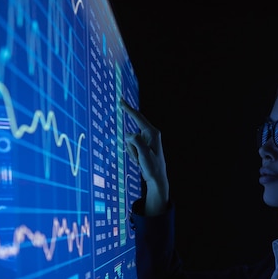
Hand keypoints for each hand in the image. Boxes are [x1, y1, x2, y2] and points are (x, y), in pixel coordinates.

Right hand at [119, 98, 168, 214]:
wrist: (156, 178)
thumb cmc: (152, 167)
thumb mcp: (144, 154)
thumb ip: (136, 141)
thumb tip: (129, 134)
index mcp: (152, 133)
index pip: (138, 117)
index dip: (128, 108)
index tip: (121, 100)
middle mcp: (150, 134)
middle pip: (131, 134)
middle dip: (131, 147)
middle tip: (139, 159)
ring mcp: (147, 139)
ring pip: (129, 141)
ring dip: (132, 151)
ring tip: (140, 160)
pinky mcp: (143, 145)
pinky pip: (131, 146)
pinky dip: (132, 153)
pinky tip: (139, 161)